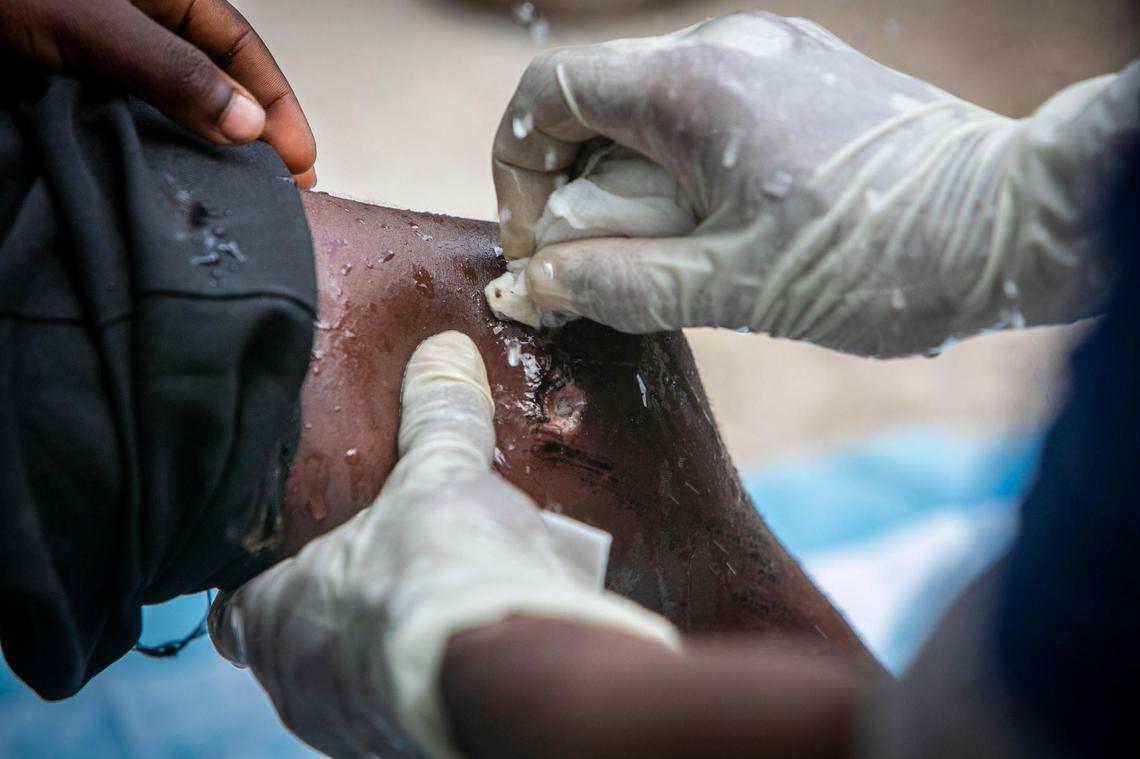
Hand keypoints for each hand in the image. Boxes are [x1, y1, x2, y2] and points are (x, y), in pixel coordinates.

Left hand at [1, 0, 315, 186]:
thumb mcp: (95, 23)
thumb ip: (173, 71)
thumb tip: (247, 125)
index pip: (240, 48)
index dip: (277, 104)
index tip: (300, 164)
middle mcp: (133, 22)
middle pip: (214, 79)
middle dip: (250, 134)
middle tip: (276, 192)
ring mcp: (97, 56)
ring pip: (169, 109)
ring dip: (200, 152)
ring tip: (228, 196)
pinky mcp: (61, 88)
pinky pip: (119, 126)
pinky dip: (144, 157)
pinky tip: (158, 185)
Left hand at [210, 331, 676, 757]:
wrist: (513, 675)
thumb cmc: (445, 572)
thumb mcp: (441, 477)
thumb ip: (436, 416)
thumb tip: (444, 351)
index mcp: (278, 617)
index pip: (237, 606)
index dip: (269, 575)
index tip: (306, 549)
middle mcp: (299, 686)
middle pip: (298, 645)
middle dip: (342, 608)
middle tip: (389, 568)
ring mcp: (352, 727)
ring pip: (351, 682)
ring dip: (387, 646)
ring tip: (442, 605)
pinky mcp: (407, 748)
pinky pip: (403, 708)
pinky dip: (428, 677)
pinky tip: (472, 647)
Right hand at [493, 12, 1139, 356]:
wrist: (1016, 226)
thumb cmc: (878, 259)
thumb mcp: (733, 289)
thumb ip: (618, 285)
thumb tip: (535, 284)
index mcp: (691, 86)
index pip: (545, 92)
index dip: (515, 168)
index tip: (539, 243)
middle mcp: (726, 46)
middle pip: (598, 100)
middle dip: (577, 186)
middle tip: (603, 266)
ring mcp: (772, 53)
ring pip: (654, 107)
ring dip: (634, 180)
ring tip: (677, 254)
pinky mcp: (808, 76)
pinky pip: (711, 110)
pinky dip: (687, 165)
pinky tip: (728, 225)